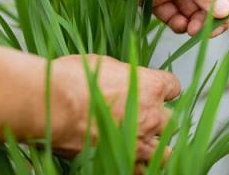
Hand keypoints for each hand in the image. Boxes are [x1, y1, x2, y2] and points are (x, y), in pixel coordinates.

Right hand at [49, 55, 180, 160]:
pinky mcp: (124, 160)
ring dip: (156, 146)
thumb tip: (123, 78)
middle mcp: (151, 114)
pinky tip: (132, 160)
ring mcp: (140, 141)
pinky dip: (139, 166)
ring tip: (143, 143)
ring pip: (166, 151)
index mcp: (150, 86)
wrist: (54, 104)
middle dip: (159, 119)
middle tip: (144, 117)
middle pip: (170, 119)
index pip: (173, 86)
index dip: (164, 88)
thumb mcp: (104, 64)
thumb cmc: (73, 80)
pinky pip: (143, 170)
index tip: (157, 89)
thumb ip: (123, 76)